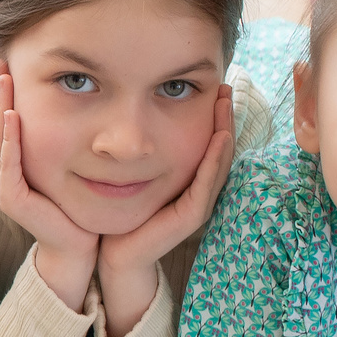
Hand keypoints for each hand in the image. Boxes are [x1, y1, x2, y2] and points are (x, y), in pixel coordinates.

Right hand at [0, 60, 97, 310]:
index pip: (1, 118)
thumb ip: (60, 136)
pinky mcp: (9, 197)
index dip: (3, 89)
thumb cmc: (75, 203)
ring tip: (5, 77)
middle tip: (2, 57)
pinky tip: (12, 114)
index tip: (10, 59)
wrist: (78, 245)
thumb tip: (75, 96)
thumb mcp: (64, 162)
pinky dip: (8, 137)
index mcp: (7, 163)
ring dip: (0, 105)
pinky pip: (6, 162)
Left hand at [96, 85, 235, 287]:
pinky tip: (218, 138)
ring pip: (218, 163)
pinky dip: (214, 161)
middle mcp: (198, 189)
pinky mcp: (189, 217)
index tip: (216, 85)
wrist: (110, 250)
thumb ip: (139, 149)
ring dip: (225, 132)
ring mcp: (197, 203)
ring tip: (226, 105)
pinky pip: (206, 185)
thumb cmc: (119, 211)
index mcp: (188, 178)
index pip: (208, 141)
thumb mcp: (129, 170)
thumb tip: (134, 114)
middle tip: (226, 87)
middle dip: (224, 117)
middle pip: (219, 148)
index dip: (214, 115)